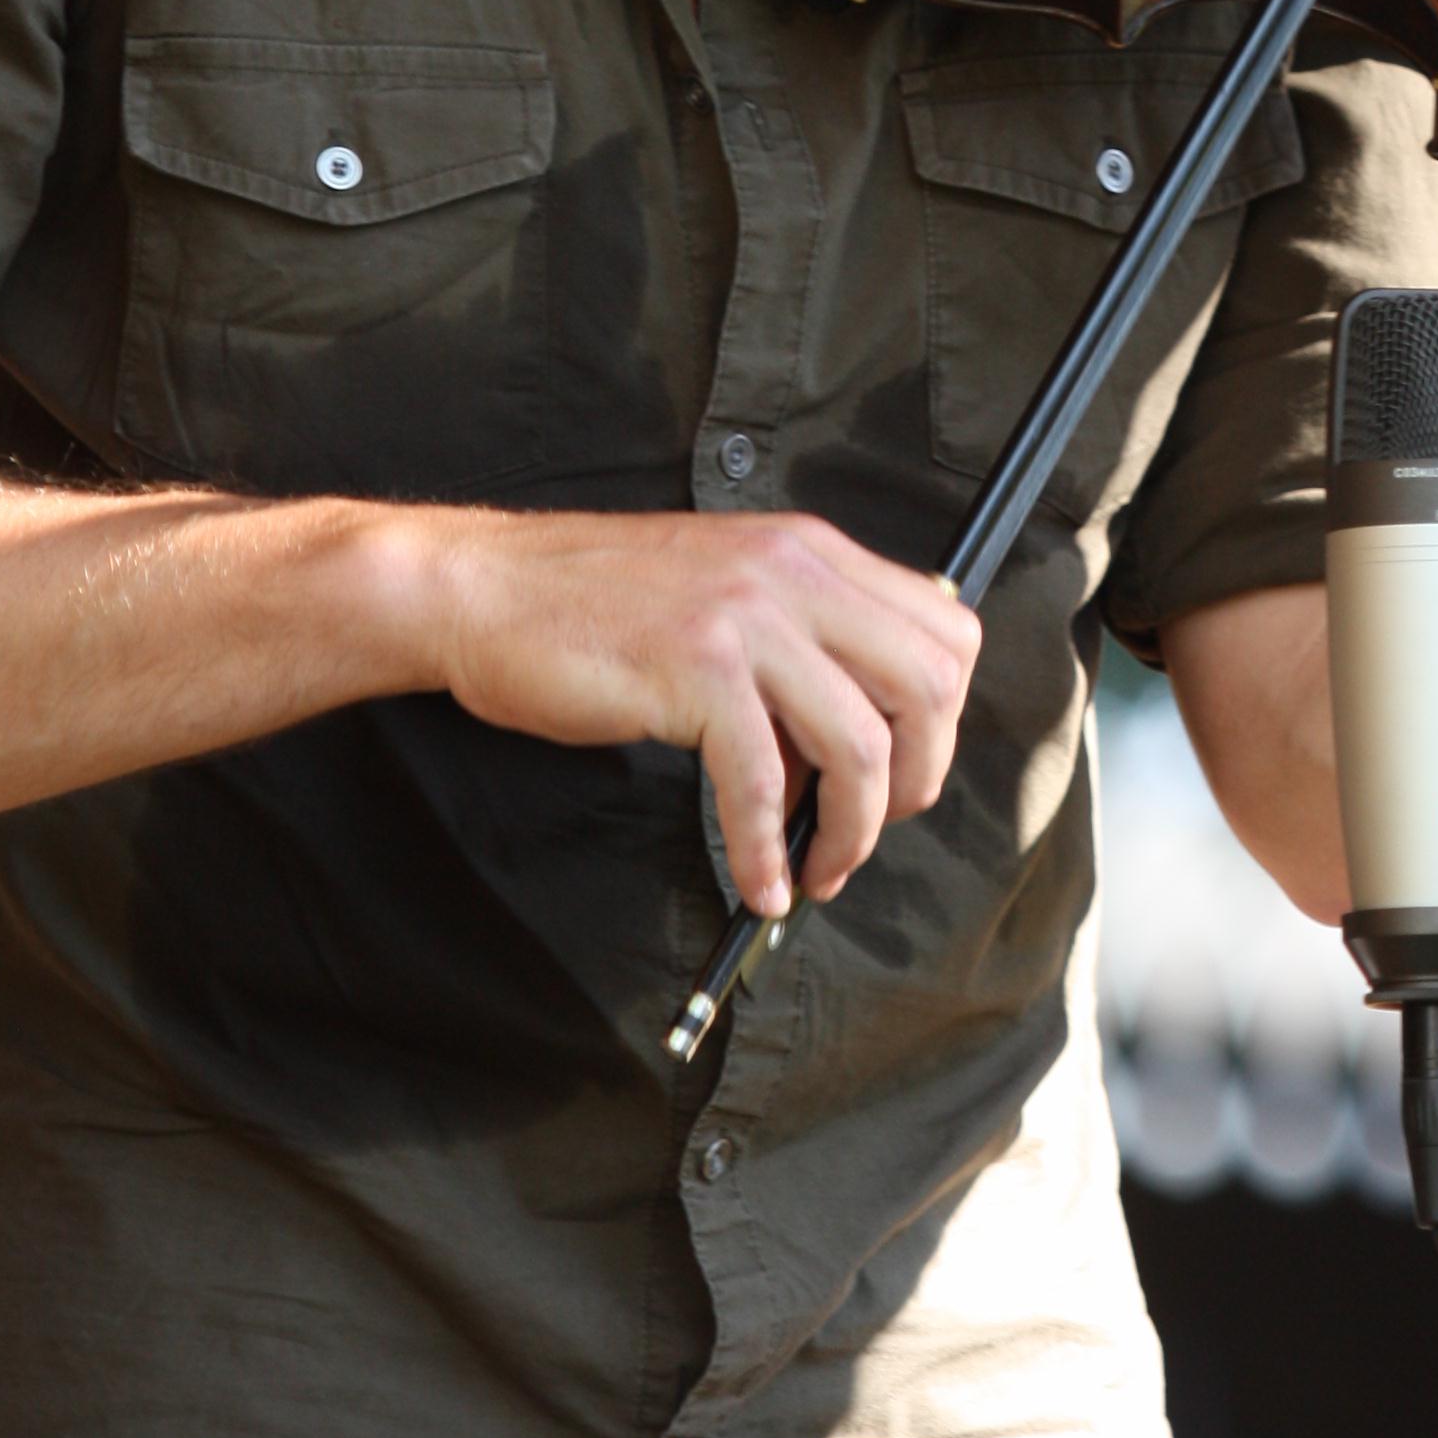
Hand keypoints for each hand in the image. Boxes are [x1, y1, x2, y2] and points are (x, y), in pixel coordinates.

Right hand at [404, 506, 981, 916]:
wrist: (487, 590)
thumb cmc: (597, 606)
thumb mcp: (728, 594)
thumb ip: (801, 644)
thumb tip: (858, 744)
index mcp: (814, 552)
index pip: (949, 629)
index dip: (942, 721)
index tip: (899, 774)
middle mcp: (797, 572)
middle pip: (930, 688)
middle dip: (914, 781)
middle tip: (862, 831)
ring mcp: (747, 616)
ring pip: (861, 744)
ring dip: (850, 833)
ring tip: (814, 871)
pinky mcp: (694, 668)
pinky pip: (764, 784)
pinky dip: (764, 852)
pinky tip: (757, 885)